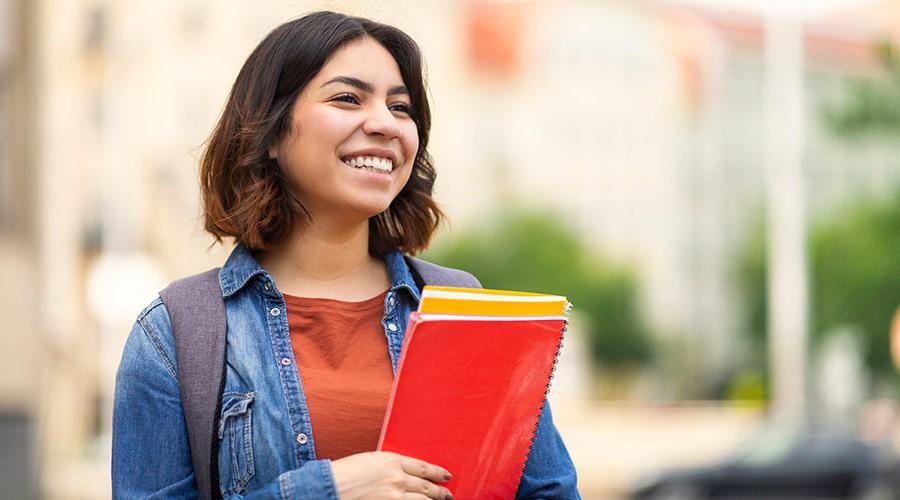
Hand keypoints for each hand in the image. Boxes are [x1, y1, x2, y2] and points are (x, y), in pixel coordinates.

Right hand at [331, 451, 452, 499]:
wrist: (331, 487)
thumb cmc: (346, 472)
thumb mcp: (371, 460)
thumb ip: (391, 466)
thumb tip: (405, 473)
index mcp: (392, 460)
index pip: (423, 467)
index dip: (437, 472)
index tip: (446, 475)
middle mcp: (397, 478)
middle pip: (426, 486)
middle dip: (440, 491)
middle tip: (448, 494)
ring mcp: (394, 496)